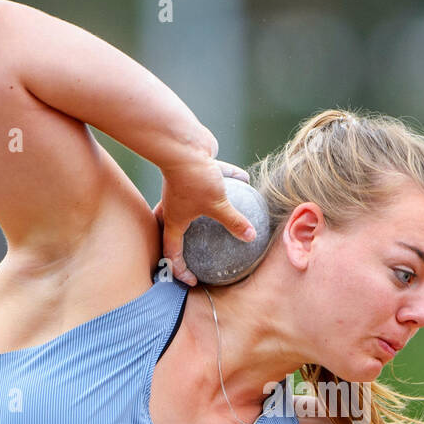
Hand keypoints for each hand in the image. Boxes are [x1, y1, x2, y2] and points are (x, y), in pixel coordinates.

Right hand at [152, 157, 256, 285]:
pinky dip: (227, 179)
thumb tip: (251, 237)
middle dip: (188, 242)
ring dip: (210, 208)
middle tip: (200, 250)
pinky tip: (246, 180)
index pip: (172, 252)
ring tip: (226, 214)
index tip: (193, 280)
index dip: (180, 269)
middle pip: (178, 229)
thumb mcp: (218, 205)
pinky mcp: (194, 170)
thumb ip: (234, 222)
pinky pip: (213, 178)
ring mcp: (183, 187)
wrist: (183, 143)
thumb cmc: (194, 178)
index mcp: (175, 219)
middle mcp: (175, 205)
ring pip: (196, 201)